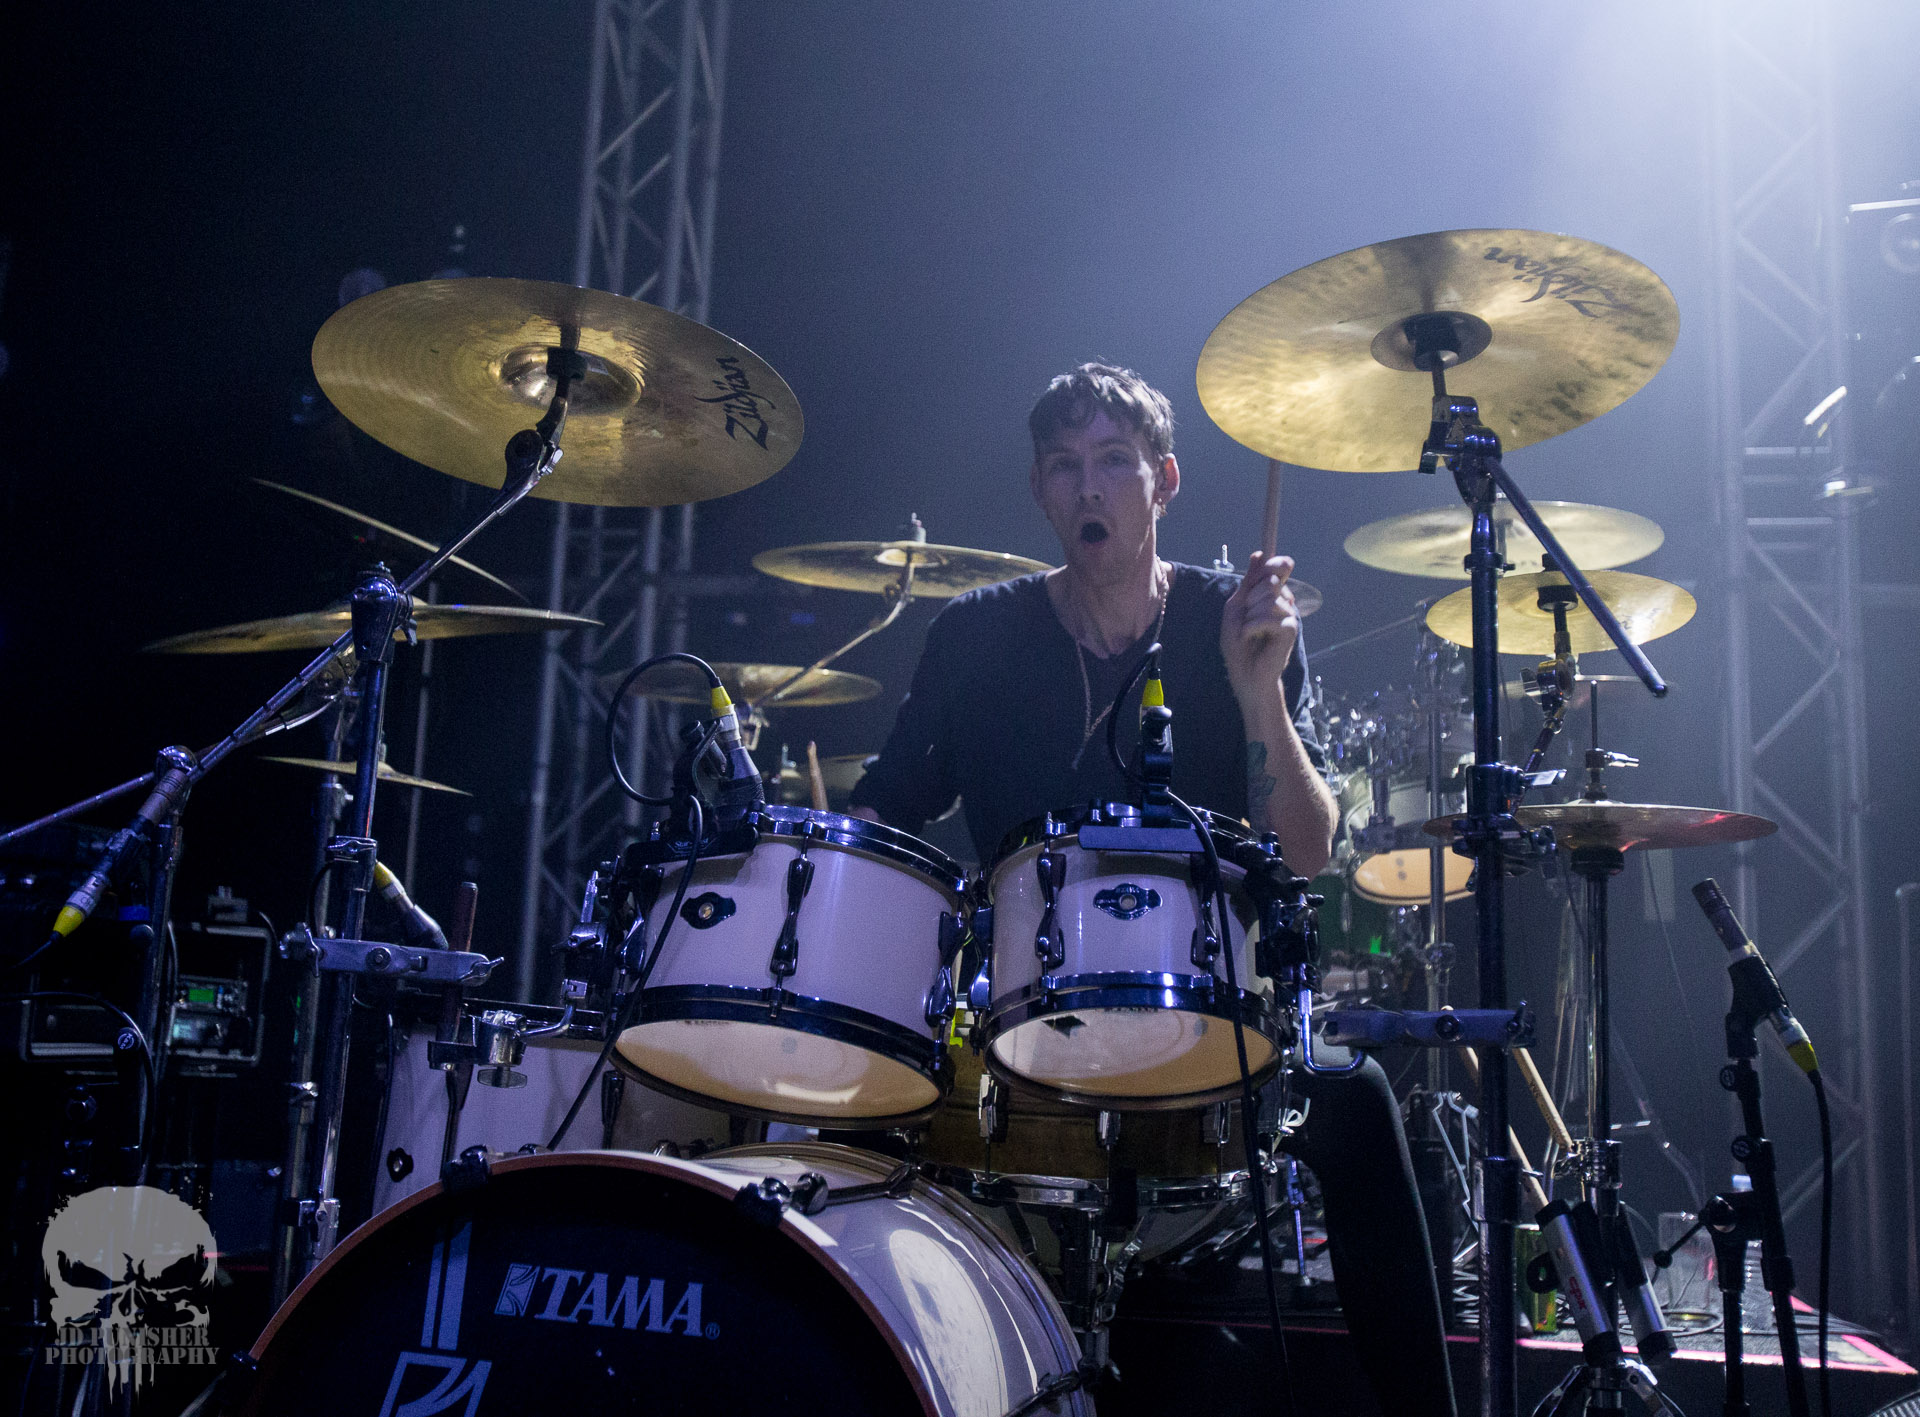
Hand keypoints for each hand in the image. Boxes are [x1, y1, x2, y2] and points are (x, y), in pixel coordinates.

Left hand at [1220, 553, 1299, 702]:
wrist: (1245, 672)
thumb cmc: (1238, 642)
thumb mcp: (1237, 607)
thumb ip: (1248, 581)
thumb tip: (1258, 554)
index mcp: (1272, 593)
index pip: (1280, 566)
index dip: (1272, 564)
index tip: (1261, 574)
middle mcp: (1284, 601)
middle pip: (1271, 580)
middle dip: (1251, 597)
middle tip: (1246, 617)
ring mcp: (1289, 614)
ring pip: (1269, 599)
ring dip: (1250, 616)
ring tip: (1249, 631)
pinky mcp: (1291, 629)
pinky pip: (1270, 617)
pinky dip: (1253, 627)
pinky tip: (1251, 637)